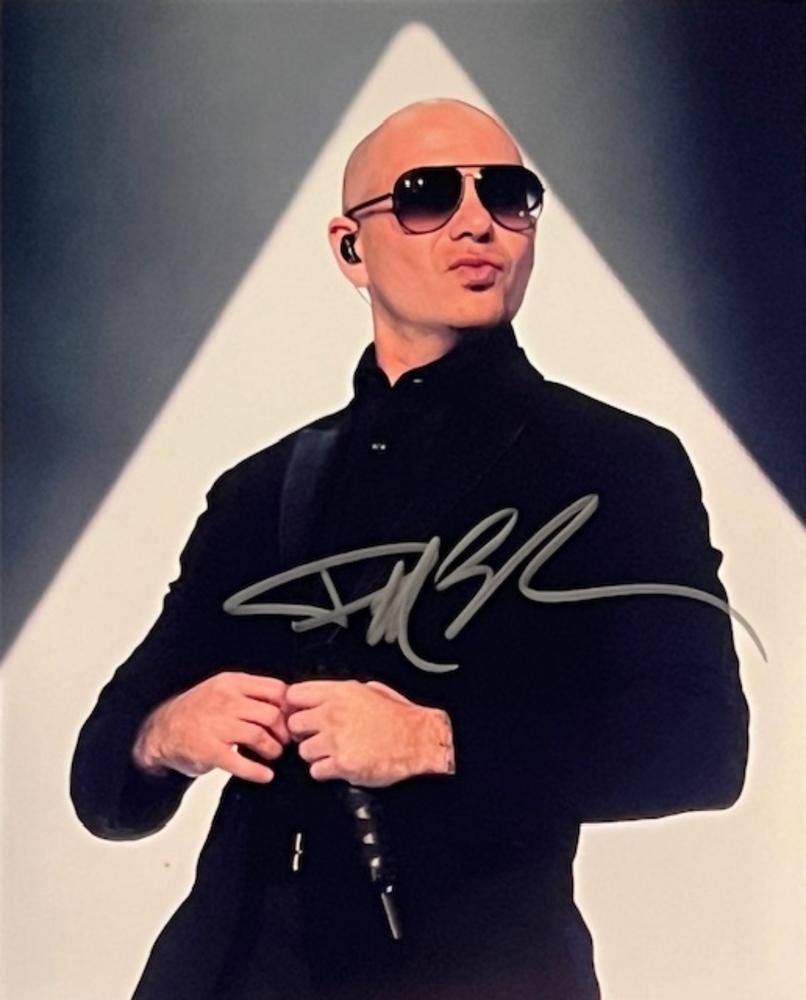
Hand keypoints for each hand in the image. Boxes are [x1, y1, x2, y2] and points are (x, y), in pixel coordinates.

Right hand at [132, 671, 289, 783]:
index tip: (293, 718)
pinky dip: (257, 771)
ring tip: (274, 755)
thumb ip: (251, 694)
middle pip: (271, 714)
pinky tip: (265, 775)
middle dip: (283, 731)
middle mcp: (225, 701)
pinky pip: (240, 762)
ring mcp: (216, 725)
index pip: (275, 689)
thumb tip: (287, 705)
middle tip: (285, 741)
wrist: (161, 731)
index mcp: (232, 683)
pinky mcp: (208, 750)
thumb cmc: (198, 712)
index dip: (289, 707)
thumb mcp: (223, 690)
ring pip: (259, 735)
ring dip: (273, 750)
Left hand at [285, 679, 450, 786]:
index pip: (294, 695)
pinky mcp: (341, 764)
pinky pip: (315, 771)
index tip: (299, 713)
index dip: (295, 706)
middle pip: (293, 724)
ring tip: (332, 753)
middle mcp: (333, 714)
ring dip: (314, 755)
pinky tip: (338, 766)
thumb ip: (344, 693)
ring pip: (303, 751)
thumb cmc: (401, 718)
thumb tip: (325, 696)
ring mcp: (336, 739)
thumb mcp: (371, 690)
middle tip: (316, 736)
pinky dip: (324, 772)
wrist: (420, 741)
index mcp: (340, 693)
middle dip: (303, 733)